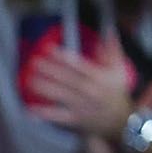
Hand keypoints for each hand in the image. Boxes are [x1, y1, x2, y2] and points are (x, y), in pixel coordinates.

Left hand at [21, 44, 138, 141]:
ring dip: (45, 89)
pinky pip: (59, 116)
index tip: (50, 49)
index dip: (64, 57)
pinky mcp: (75, 119)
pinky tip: (30, 109)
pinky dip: (45, 114)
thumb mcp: (118, 71)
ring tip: (30, 80)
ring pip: (61, 96)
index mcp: (99, 78)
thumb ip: (112, 51)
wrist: (121, 121)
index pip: (80, 66)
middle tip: (34, 61)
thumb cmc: (116, 92)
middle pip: (68, 80)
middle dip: (51, 70)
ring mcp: (82, 106)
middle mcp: (90, 92)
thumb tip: (109, 31)